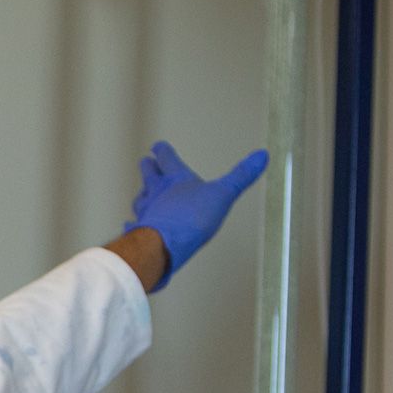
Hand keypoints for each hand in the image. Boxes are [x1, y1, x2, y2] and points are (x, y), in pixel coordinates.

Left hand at [124, 141, 269, 290]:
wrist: (164, 245)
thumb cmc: (192, 217)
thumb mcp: (224, 194)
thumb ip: (241, 176)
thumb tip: (262, 155)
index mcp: (176, 179)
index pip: (168, 158)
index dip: (163, 151)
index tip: (158, 146)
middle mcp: (156, 192)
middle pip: (149, 175)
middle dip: (148, 168)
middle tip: (146, 162)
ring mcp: (145, 212)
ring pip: (140, 198)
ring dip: (141, 195)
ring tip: (142, 194)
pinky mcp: (139, 232)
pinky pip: (133, 226)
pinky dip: (133, 225)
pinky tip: (130, 226)